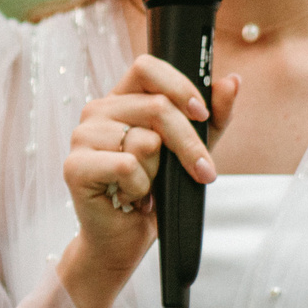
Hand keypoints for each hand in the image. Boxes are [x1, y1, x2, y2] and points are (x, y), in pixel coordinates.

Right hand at [56, 55, 238, 307]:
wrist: (125, 240)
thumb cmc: (155, 194)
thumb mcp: (193, 151)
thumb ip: (214, 117)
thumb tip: (232, 81)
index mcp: (121, 100)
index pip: (146, 67)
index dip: (179, 86)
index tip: (202, 114)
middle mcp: (97, 111)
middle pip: (156, 106)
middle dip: (189, 144)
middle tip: (203, 172)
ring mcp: (82, 136)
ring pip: (144, 140)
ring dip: (157, 173)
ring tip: (147, 187)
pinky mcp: (75, 166)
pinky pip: (126, 165)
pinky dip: (139, 187)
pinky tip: (132, 197)